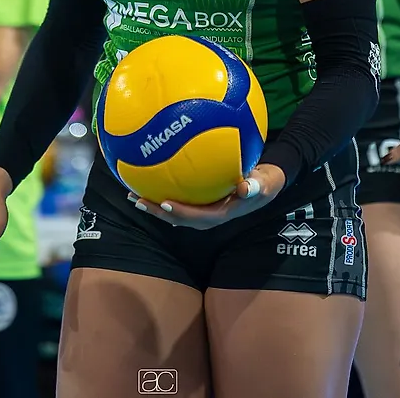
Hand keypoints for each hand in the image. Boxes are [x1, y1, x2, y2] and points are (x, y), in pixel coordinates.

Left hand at [130, 164, 285, 229]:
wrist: (266, 181)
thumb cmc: (266, 180)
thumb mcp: (266, 182)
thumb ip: (258, 186)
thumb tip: (246, 189)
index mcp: (224, 213)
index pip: (200, 217)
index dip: (182, 213)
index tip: (166, 202)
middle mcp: (210, 214)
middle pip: (180, 218)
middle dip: (158, 212)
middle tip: (138, 200)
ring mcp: (205, 209)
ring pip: (176, 211)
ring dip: (155, 205)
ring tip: (133, 194)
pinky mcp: (201, 200)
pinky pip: (179, 198)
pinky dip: (163, 192)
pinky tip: (148, 181)